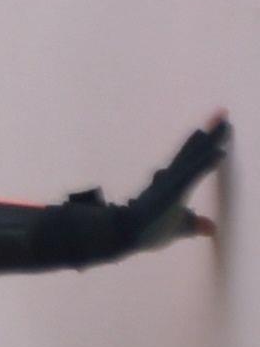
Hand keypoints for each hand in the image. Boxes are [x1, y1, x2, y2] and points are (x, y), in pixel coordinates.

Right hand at [128, 114, 228, 251]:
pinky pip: (194, 172)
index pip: (192, 158)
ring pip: (196, 156)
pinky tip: (221, 152)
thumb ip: (192, 224)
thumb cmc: (147, 232)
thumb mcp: (178, 228)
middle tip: (223, 111)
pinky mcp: (174, 190)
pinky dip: (207, 162)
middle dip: (210, 132)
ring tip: (224, 121)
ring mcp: (173, 181)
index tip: (214, 128)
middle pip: (195, 150)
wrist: (122, 234)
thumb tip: (211, 227)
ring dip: (211, 139)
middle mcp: (173, 177)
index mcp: (174, 183)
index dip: (204, 143)